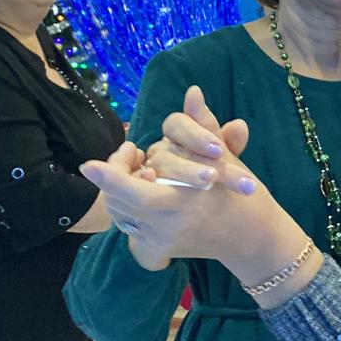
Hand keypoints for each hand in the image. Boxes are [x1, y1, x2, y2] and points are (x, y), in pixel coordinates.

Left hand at [81, 94, 311, 291]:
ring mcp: (164, 239)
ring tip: (127, 172)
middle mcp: (172, 222)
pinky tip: (133, 194)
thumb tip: (192, 90)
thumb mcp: (226, 157)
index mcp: (188, 198)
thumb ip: (204, 124)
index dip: (110, 177)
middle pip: (120, 201)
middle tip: (111, 160)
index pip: (135, 190)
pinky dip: (127, 209)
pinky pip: (129, 228)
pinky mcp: (160, 249)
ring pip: (121, 214)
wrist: (251, 239)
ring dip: (117, 192)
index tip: (88, 165)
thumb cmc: (241, 194)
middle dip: (110, 179)